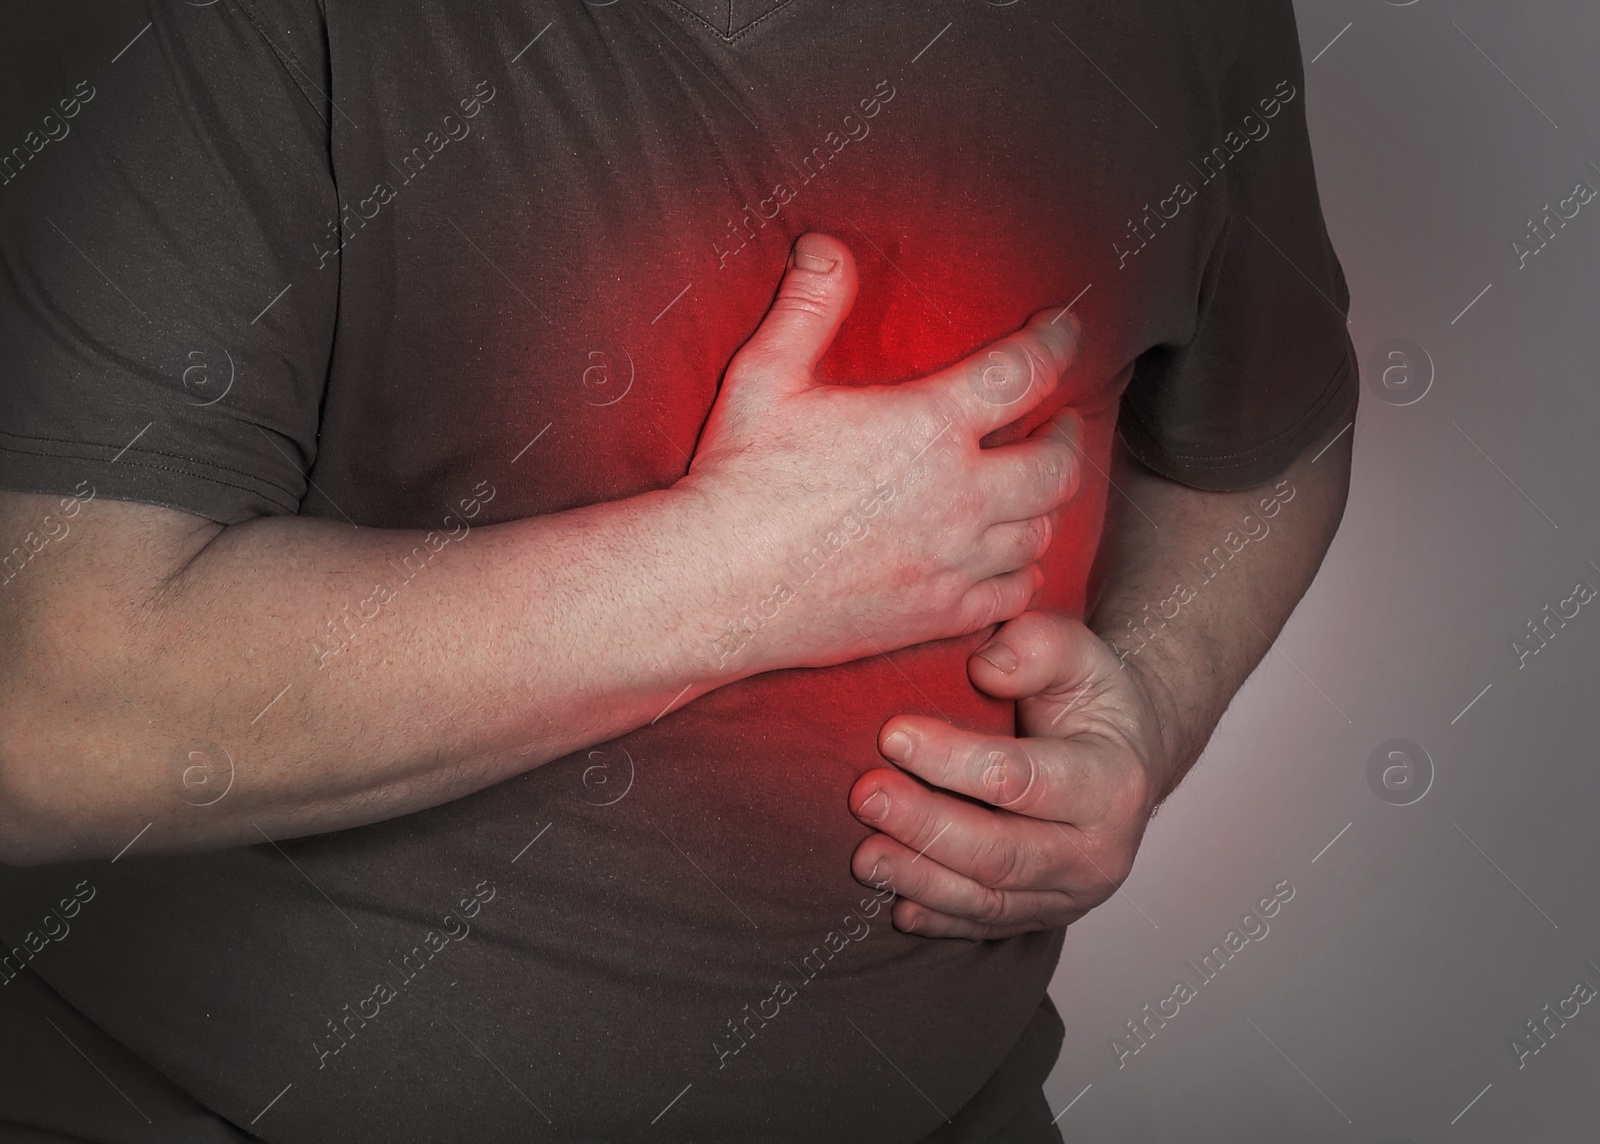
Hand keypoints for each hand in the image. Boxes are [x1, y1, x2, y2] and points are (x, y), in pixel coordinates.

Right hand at [680, 232, 1083, 676]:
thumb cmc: (738, 482)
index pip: (1026, 372)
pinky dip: (1022, 571)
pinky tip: (1006, 557)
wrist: (717, 587)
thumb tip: (825, 248)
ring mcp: (953, 561)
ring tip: (1030, 487)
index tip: (1062, 332)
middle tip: (1058, 421)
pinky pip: (1014, 592)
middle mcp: (957, 496)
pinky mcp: (938, 613)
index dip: (1057, 343)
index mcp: (927, 426)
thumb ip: (808, 306)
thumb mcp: (766, 377)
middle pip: (1058, 464)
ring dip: (1043, 503)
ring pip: (1040, 531)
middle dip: (1068, 435)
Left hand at [847, 609, 1172, 939]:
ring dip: (920, 881)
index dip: (952, 760)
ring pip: (989, 900)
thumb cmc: (1089, 698)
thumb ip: (1037, 647)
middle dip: (926, 827)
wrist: (1123, 754)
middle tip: (865, 796)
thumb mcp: (1078, 653)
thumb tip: (984, 668)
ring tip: (864, 857)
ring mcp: (1072, 893)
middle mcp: (1100, 851)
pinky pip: (987, 926)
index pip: (1020, 780)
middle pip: (1001, 852)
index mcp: (1112, 783)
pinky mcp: (1044, 915)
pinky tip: (896, 905)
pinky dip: (940, 920)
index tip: (891, 734)